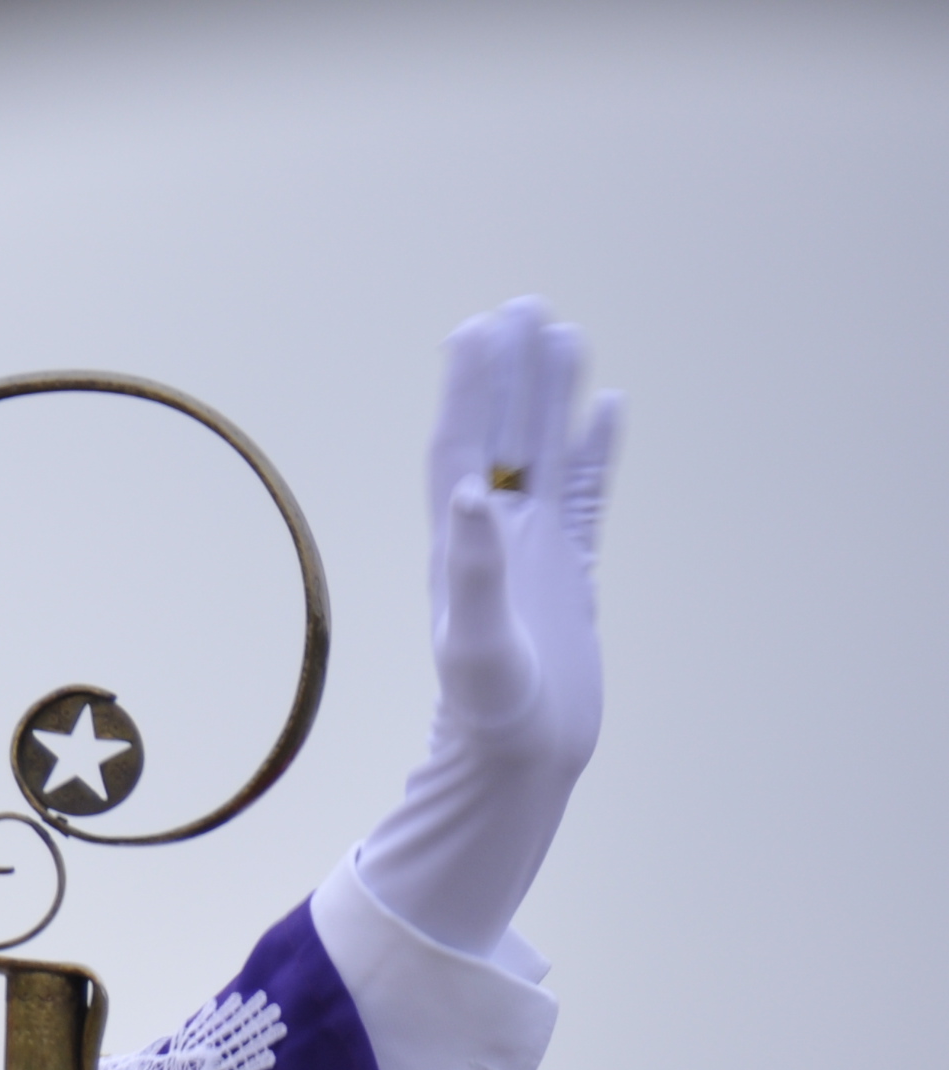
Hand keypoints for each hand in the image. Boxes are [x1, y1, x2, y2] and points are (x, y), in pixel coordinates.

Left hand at [355, 297, 622, 960]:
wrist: (518, 764)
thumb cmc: (487, 713)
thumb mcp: (474, 641)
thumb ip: (470, 570)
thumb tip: (469, 495)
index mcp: (461, 544)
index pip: (464, 447)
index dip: (468, 388)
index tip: (478, 327)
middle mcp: (494, 537)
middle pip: (503, 434)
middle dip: (509, 371)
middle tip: (521, 303)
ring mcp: (536, 552)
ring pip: (547, 454)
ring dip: (550, 396)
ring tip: (563, 330)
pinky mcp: (571, 575)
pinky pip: (587, 496)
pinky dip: (596, 451)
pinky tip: (608, 408)